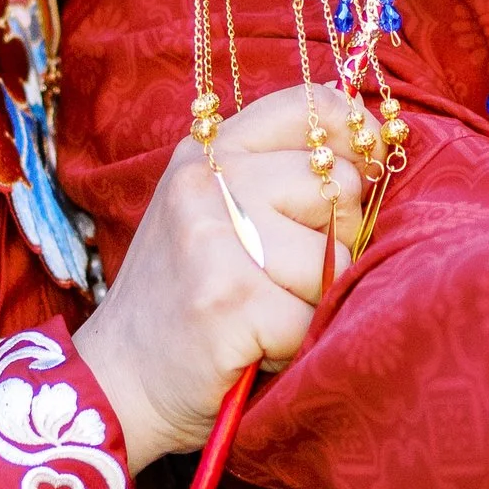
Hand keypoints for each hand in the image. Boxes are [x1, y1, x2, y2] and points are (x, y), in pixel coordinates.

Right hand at [74, 87, 370, 474]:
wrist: (118, 381)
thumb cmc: (184, 299)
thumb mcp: (214, 215)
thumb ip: (276, 173)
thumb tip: (369, 138)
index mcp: (207, 154)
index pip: (304, 107)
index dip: (352, 134)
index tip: (368, 165)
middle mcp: (207, 183)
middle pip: (338, 188)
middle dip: (333, 244)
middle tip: (277, 280)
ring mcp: (215, 240)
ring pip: (334, 259)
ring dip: (311, 303)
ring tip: (261, 316)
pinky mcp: (231, 300)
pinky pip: (313, 316)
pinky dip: (295, 345)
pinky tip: (254, 347)